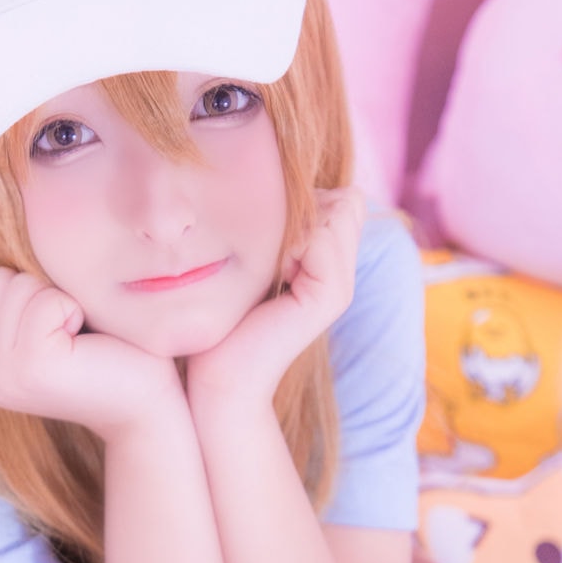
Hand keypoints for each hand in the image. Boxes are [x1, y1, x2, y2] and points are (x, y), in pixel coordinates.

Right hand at [0, 269, 181, 438]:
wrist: (152, 404)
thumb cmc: (117, 353)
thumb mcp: (60, 319)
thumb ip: (23, 296)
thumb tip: (0, 229)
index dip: (38, 292)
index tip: (68, 332)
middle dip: (46, 293)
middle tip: (79, 336)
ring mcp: (3, 376)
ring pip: (17, 286)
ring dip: (61, 301)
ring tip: (83, 340)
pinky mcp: (30, 368)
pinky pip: (43, 301)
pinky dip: (73, 310)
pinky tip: (88, 344)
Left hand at [186, 187, 364, 412]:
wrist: (217, 377)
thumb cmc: (220, 319)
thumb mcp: (248, 261)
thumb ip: (274, 228)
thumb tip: (283, 185)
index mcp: (327, 262)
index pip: (341, 197)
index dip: (304, 201)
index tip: (263, 237)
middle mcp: (342, 273)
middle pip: (343, 199)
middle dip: (302, 208)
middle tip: (266, 252)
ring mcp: (341, 285)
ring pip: (336, 210)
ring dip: (293, 222)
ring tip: (267, 263)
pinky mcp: (330, 296)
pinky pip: (320, 235)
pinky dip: (290, 240)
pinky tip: (270, 271)